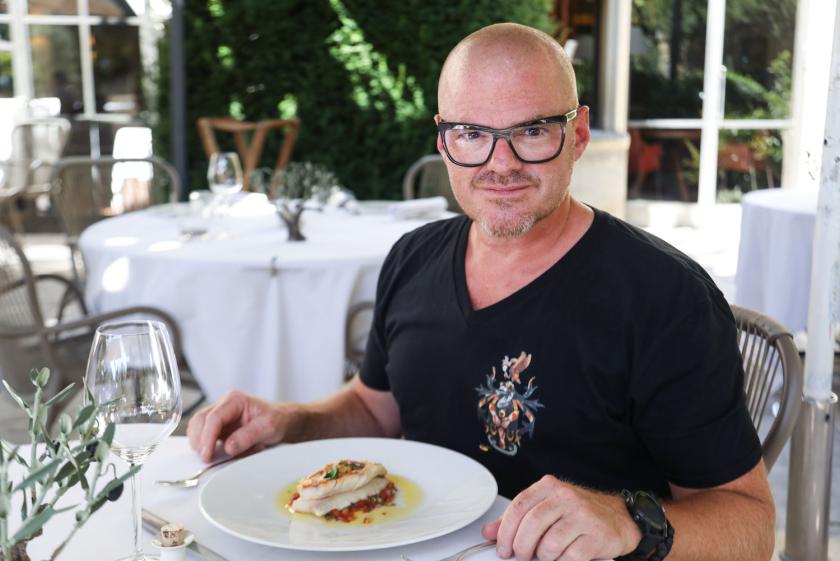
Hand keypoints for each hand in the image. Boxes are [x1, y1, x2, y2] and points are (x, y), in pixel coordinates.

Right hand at [187, 390, 292, 461]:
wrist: (283, 420)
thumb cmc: (277, 419)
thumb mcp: (268, 427)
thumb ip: (248, 437)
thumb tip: (228, 448)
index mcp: (235, 399)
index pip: (214, 417)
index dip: (208, 437)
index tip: (208, 454)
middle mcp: (224, 405)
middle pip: (200, 421)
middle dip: (200, 441)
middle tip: (206, 458)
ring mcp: (220, 415)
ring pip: (197, 427)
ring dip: (200, 443)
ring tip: (211, 456)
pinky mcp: (219, 427)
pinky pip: (203, 435)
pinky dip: (205, 445)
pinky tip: (214, 452)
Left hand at [481, 475, 641, 560]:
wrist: (619, 518)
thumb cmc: (579, 514)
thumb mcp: (546, 507)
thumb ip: (517, 518)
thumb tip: (489, 532)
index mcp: (549, 487)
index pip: (519, 506)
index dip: (505, 531)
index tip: (502, 547)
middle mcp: (565, 497)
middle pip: (531, 525)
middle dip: (521, 547)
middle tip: (520, 556)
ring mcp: (582, 516)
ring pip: (549, 543)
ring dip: (542, 557)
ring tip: (545, 556)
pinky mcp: (595, 536)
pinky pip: (569, 557)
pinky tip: (562, 558)